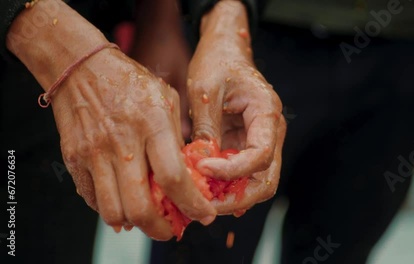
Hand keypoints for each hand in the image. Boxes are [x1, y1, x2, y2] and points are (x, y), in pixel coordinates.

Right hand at [7, 0, 215, 239]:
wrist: (81, 68)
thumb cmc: (132, 82)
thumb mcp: (167, 100)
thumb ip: (178, 139)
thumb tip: (188, 176)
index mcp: (152, 124)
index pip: (173, 178)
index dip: (192, 204)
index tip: (204, 215)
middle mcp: (122, 143)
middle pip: (139, 207)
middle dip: (160, 229)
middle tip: (171, 230)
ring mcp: (94, 153)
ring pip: (113, 212)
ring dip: (134, 224)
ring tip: (147, 219)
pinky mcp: (75, 159)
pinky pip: (92, 200)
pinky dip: (111, 210)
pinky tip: (124, 203)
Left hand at [187, 1, 285, 213]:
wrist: (225, 50)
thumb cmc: (218, 61)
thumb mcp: (205, 89)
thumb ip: (206, 126)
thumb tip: (200, 164)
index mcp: (267, 114)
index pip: (261, 155)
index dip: (233, 170)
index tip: (202, 169)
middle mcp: (270, 132)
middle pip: (266, 179)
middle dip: (238, 196)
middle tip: (206, 205)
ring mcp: (258, 141)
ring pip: (254, 182)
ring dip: (230, 194)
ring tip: (201, 199)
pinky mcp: (244, 145)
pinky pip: (239, 174)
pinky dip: (223, 185)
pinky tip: (202, 189)